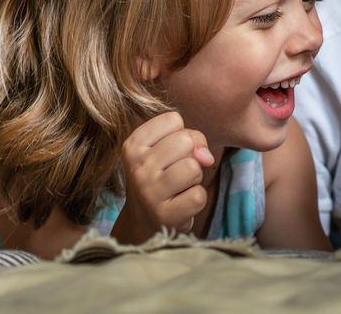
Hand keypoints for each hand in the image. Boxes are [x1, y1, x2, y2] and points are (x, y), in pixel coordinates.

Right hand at [116, 112, 214, 240]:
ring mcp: (149, 192)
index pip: (174, 120)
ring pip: (194, 167)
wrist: (144, 220)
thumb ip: (190, 137)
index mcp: (133, 144)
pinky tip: (181, 204)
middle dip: (190, 156)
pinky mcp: (164, 215)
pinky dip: (196, 199)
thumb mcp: (166, 149)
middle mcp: (137, 167)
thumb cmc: (160, 176)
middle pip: (186, 141)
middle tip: (175, 172)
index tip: (169, 153)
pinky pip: (199, 196)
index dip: (181, 134)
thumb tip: (207, 157)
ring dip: (195, 178)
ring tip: (179, 187)